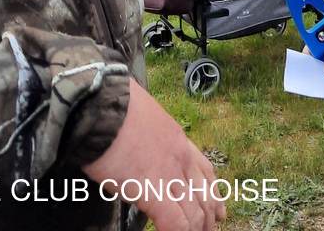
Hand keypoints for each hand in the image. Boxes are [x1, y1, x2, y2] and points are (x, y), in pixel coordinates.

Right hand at [83, 77, 224, 230]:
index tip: (219, 209)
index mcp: (179, 141)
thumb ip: (154, 136)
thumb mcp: (146, 117)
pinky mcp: (153, 191)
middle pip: (205, 196)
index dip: (214, 194)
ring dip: (196, 229)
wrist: (105, 105)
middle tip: (210, 230)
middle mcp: (181, 159)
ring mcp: (169, 175)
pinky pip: (175, 222)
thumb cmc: (117, 107)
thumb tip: (144, 147)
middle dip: (209, 218)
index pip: (206, 171)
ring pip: (195, 213)